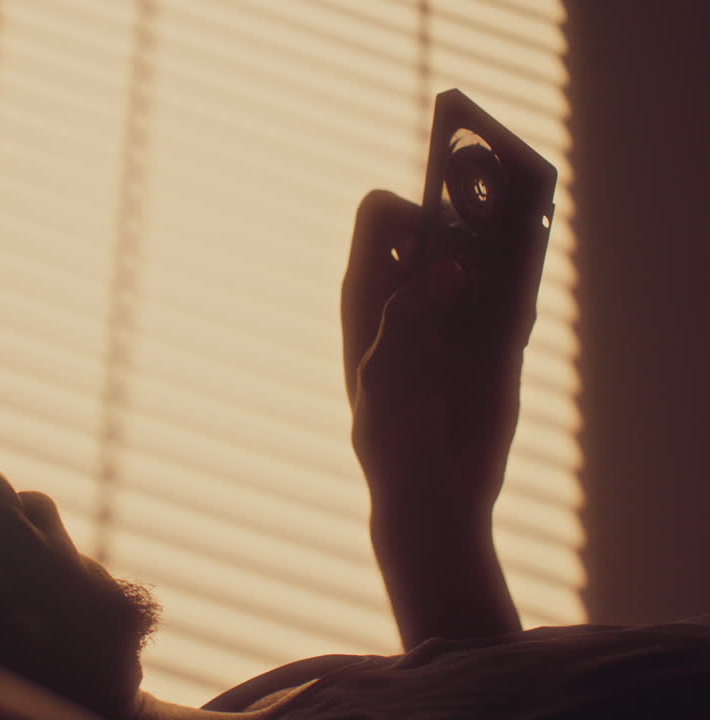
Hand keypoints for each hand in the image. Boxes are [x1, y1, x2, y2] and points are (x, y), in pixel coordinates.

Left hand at [342, 191, 524, 520]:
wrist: (435, 492)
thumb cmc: (392, 434)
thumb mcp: (386, 376)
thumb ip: (407, 317)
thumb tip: (451, 268)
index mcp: (368, 292)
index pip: (381, 215)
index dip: (408, 208)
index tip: (434, 232)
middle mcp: (411, 291)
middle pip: (442, 219)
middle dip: (469, 216)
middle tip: (488, 235)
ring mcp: (456, 310)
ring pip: (486, 250)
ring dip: (504, 250)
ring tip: (506, 277)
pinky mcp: (496, 335)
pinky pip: (516, 291)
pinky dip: (521, 293)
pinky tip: (509, 331)